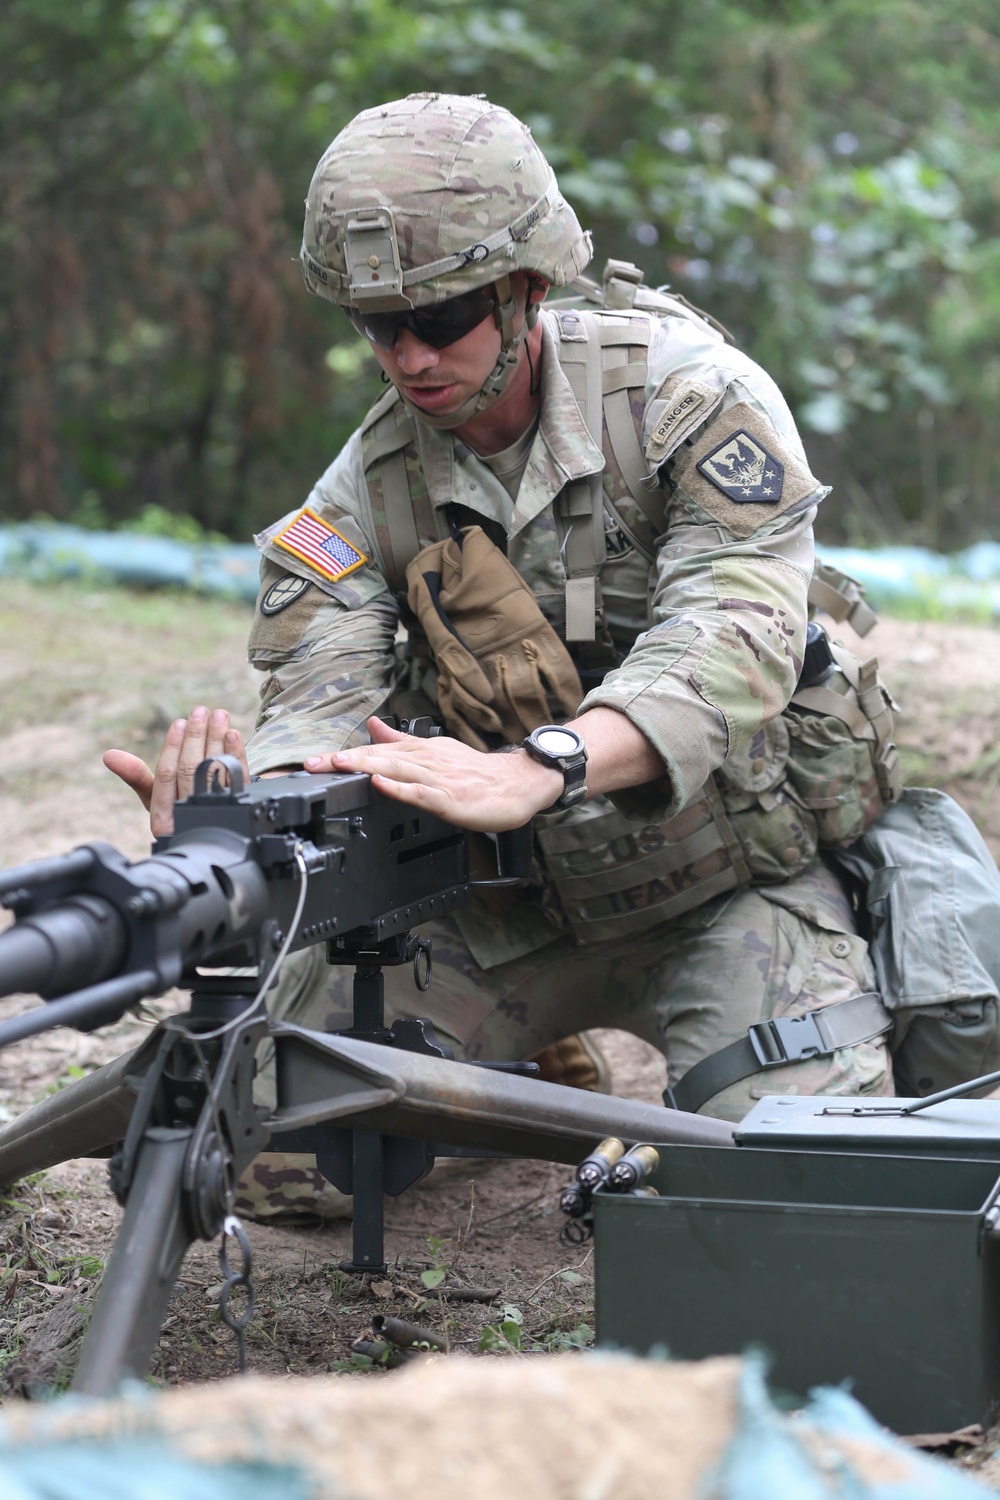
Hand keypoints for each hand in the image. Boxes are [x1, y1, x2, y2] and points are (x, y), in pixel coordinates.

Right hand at [104, 706, 248, 836]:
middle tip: (200, 711)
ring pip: (215, 771)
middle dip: (196, 738)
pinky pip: (238, 780)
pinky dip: (235, 754)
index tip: (179, 723)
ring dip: (217, 739)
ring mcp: (214, 815)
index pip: (166, 775)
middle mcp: (187, 819)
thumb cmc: (177, 808)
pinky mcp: (237, 809)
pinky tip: (233, 735)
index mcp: (162, 819)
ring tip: (219, 715)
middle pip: (192, 771)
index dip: (172, 747)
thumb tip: (109, 756)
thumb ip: (135, 775)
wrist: (215, 829)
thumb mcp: (153, 797)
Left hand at [303, 717, 561, 832]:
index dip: (343, 755)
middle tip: (313, 763)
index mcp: (420, 751)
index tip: (313, 761)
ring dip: (367, 765)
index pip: (375, 750)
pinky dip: (401, 787)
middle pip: (379, 757)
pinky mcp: (451, 798)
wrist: (518, 784)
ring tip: (339, 765)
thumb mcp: (435, 750)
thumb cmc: (476, 772)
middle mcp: (425, 761)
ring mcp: (438, 779)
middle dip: (344, 759)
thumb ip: (401, 740)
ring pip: (397, 769)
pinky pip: (423, 792)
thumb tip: (372, 726)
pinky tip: (382, 784)